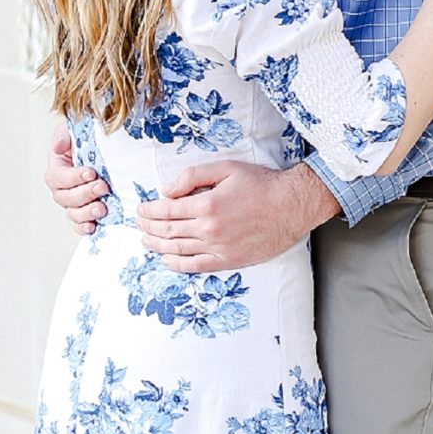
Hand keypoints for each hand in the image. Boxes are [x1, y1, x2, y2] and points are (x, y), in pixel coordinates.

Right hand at [46, 122, 109, 233]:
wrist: (102, 149)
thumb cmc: (86, 139)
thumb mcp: (72, 131)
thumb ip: (64, 137)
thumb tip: (58, 147)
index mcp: (57, 169)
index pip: (59, 177)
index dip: (74, 177)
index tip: (92, 172)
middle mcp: (62, 189)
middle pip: (65, 198)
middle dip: (85, 194)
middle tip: (103, 187)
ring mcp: (73, 203)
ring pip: (72, 213)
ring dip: (86, 213)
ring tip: (102, 208)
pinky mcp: (85, 212)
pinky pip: (79, 225)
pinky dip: (84, 228)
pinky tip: (93, 227)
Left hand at [138, 161, 338, 271]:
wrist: (293, 205)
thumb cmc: (263, 184)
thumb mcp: (226, 168)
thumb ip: (193, 175)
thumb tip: (167, 190)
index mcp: (206, 204)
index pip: (165, 210)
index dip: (148, 210)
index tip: (141, 209)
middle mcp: (209, 228)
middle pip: (167, 230)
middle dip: (148, 226)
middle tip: (139, 224)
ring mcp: (219, 247)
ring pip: (177, 249)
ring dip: (157, 245)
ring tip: (146, 240)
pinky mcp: (229, 260)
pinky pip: (196, 266)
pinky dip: (177, 264)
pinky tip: (166, 259)